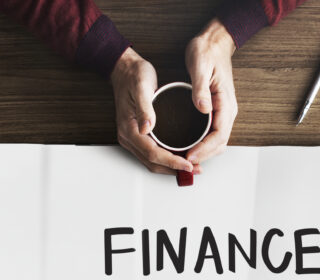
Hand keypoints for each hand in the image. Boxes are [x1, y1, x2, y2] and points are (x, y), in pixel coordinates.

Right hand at [110, 47, 194, 175]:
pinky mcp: (137, 135)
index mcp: (129, 129)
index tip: (188, 164)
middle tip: (195, 169)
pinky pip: (151, 154)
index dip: (172, 161)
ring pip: (152, 161)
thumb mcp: (141, 87)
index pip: (152, 153)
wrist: (124, 70)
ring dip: (171, 167)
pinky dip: (166, 159)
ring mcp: (132, 138)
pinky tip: (179, 157)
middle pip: (152, 162)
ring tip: (191, 167)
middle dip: (174, 169)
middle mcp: (128, 137)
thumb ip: (145, 108)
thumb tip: (147, 128)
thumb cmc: (134, 76)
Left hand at [184, 18, 237, 165]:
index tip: (190, 156)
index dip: (205, 149)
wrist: (214, 42)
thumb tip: (203, 108)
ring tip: (185, 159)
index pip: (219, 135)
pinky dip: (203, 144)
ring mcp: (223, 112)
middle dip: (203, 156)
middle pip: (219, 144)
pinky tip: (189, 146)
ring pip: (217, 141)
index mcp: (226, 103)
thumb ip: (200, 88)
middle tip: (184, 163)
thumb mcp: (200, 66)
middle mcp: (227, 110)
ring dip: (203, 153)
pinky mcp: (216, 111)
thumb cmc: (207, 51)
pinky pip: (212, 134)